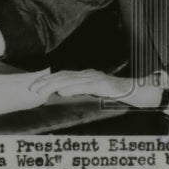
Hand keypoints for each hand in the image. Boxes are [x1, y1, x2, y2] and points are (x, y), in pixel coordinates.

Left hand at [28, 70, 163, 108]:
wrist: (137, 91)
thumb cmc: (116, 94)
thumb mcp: (95, 92)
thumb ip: (81, 91)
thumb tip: (62, 94)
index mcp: (86, 75)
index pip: (63, 76)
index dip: (47, 80)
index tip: (34, 86)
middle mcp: (89, 74)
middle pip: (63, 76)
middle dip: (46, 82)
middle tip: (31, 88)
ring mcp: (96, 78)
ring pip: (71, 80)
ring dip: (54, 85)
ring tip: (42, 90)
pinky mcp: (103, 85)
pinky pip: (85, 86)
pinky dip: (73, 88)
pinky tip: (63, 92)